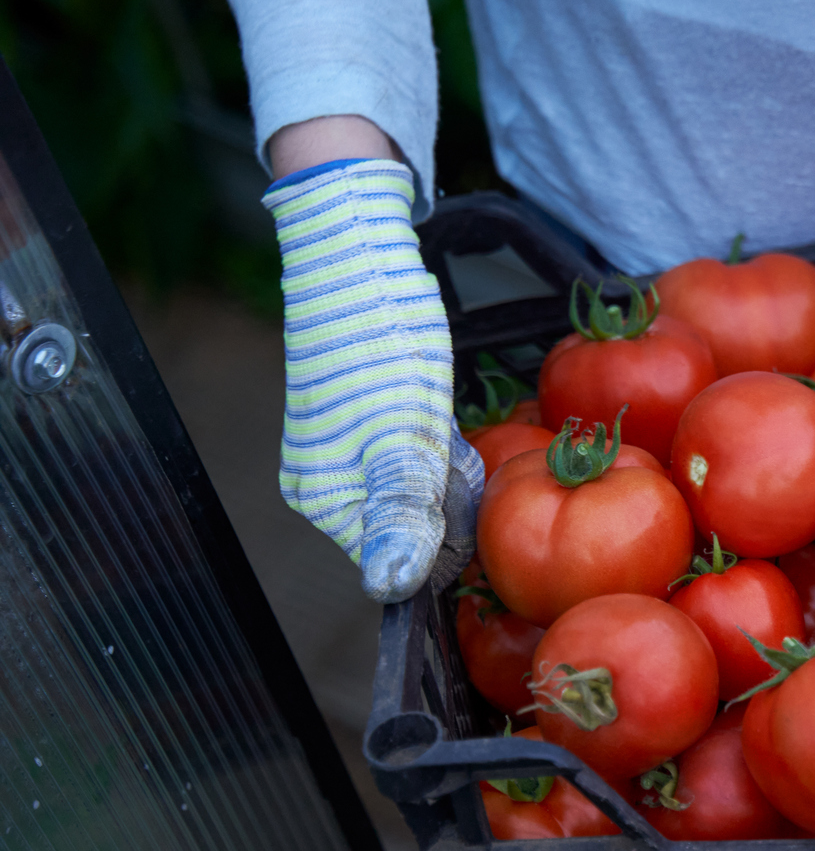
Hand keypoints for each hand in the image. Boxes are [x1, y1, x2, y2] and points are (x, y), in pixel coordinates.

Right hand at [264, 158, 480, 601]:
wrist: (359, 259)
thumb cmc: (379, 342)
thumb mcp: (402, 435)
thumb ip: (399, 514)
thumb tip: (391, 590)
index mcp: (326, 501)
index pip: (402, 562)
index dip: (446, 533)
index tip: (451, 481)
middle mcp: (329, 488)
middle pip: (416, 529)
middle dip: (448, 496)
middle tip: (442, 442)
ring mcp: (348, 457)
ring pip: (425, 494)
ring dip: (448, 466)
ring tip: (432, 417)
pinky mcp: (370, 427)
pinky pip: (421, 460)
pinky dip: (440, 442)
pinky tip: (431, 408)